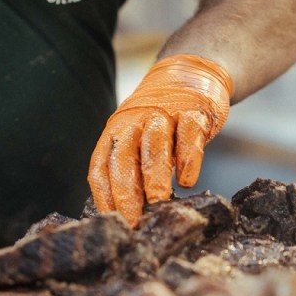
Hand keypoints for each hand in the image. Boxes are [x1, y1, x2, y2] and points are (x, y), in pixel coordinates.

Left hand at [88, 54, 232, 224]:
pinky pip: (189, 136)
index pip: (101, 166)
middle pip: (124, 158)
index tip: (113, 221)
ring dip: (155, 178)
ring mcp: (165, 115)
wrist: (190, 74)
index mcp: (115, 133)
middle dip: (126, 192)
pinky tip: (188, 182)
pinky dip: (189, 160)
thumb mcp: (137, 139)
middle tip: (133, 220)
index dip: (104, 195)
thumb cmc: (160, 120)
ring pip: (155, 146)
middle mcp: (136, 122)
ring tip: (158, 204)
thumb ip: (132, 170)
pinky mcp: (194, 113)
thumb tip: (129, 216)